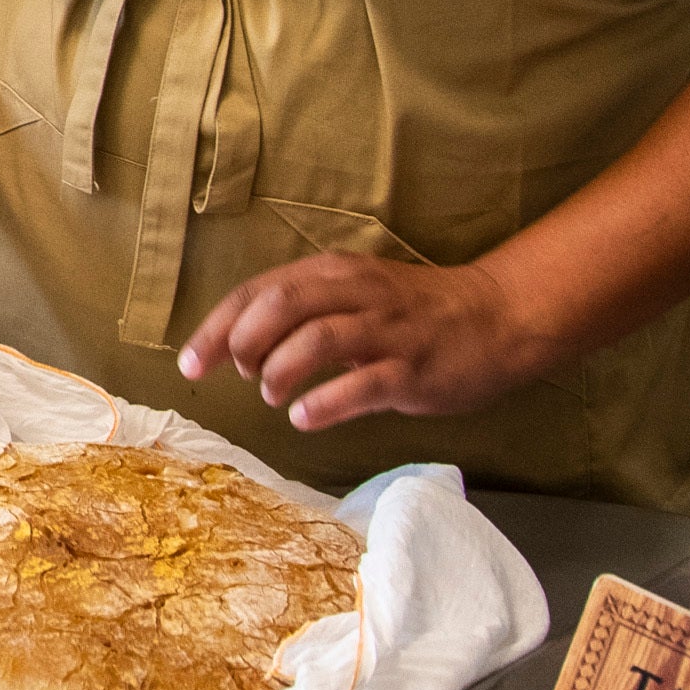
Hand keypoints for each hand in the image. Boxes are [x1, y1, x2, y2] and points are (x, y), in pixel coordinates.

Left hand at [177, 250, 548, 433]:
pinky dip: (322, 403)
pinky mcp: (412, 369)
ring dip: (278, 372)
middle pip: (278, 306)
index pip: (258, 292)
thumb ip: (304, 309)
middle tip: (241, 374)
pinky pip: (359, 385)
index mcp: (334, 273)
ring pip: (314, 341)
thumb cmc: (415, 311)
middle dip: (242, 343)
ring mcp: (386, 331)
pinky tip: (304, 416)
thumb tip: (241, 344)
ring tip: (274, 395)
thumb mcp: (355, 291)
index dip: (217, 328)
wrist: (498, 315)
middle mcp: (356, 294)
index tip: (191, 364)